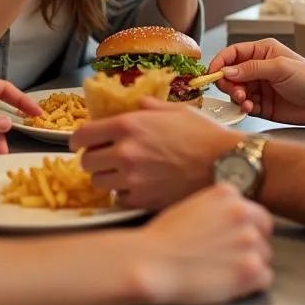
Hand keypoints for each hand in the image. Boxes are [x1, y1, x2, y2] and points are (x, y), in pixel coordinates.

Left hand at [71, 98, 240, 209]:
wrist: (225, 164)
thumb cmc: (204, 135)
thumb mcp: (176, 110)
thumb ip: (149, 107)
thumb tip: (137, 104)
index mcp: (128, 125)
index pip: (82, 136)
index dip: (79, 140)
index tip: (83, 142)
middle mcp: (124, 152)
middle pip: (86, 162)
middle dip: (94, 158)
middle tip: (107, 157)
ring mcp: (132, 179)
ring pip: (100, 182)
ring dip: (108, 177)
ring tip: (125, 172)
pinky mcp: (142, 200)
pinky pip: (119, 199)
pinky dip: (124, 193)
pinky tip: (140, 185)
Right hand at [133, 184, 272, 304]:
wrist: (152, 263)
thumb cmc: (161, 239)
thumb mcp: (191, 207)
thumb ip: (216, 210)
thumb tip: (226, 224)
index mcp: (228, 194)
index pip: (254, 212)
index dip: (246, 228)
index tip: (235, 240)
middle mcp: (243, 213)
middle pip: (263, 233)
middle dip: (251, 246)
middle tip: (231, 259)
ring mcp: (250, 240)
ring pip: (265, 256)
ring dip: (251, 266)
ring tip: (226, 274)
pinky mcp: (251, 269)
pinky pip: (265, 279)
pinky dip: (252, 285)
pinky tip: (231, 286)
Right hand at [207, 39, 304, 125]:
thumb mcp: (280, 68)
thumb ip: (251, 68)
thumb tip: (227, 70)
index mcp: (262, 51)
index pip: (233, 53)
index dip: (220, 62)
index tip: (211, 73)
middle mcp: (258, 68)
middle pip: (230, 74)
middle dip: (228, 83)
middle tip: (235, 91)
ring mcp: (259, 87)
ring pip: (235, 91)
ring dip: (236, 97)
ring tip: (246, 101)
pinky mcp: (262, 105)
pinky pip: (244, 106)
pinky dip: (243, 108)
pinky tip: (250, 109)